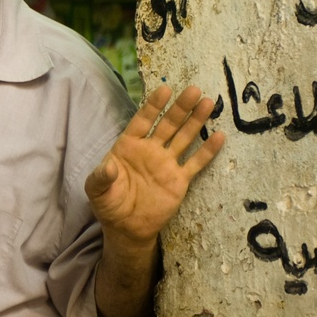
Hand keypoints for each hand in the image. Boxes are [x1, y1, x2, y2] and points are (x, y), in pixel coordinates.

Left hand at [85, 85, 224, 251]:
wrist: (126, 228)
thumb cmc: (108, 204)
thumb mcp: (97, 190)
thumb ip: (101, 177)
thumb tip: (108, 167)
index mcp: (128, 146)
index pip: (142, 121)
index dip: (153, 106)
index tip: (165, 89)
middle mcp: (150, 150)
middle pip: (167, 124)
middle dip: (180, 108)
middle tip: (193, 90)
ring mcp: (166, 163)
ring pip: (183, 137)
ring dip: (195, 121)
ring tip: (208, 103)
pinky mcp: (179, 180)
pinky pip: (195, 163)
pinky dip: (207, 150)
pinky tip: (219, 135)